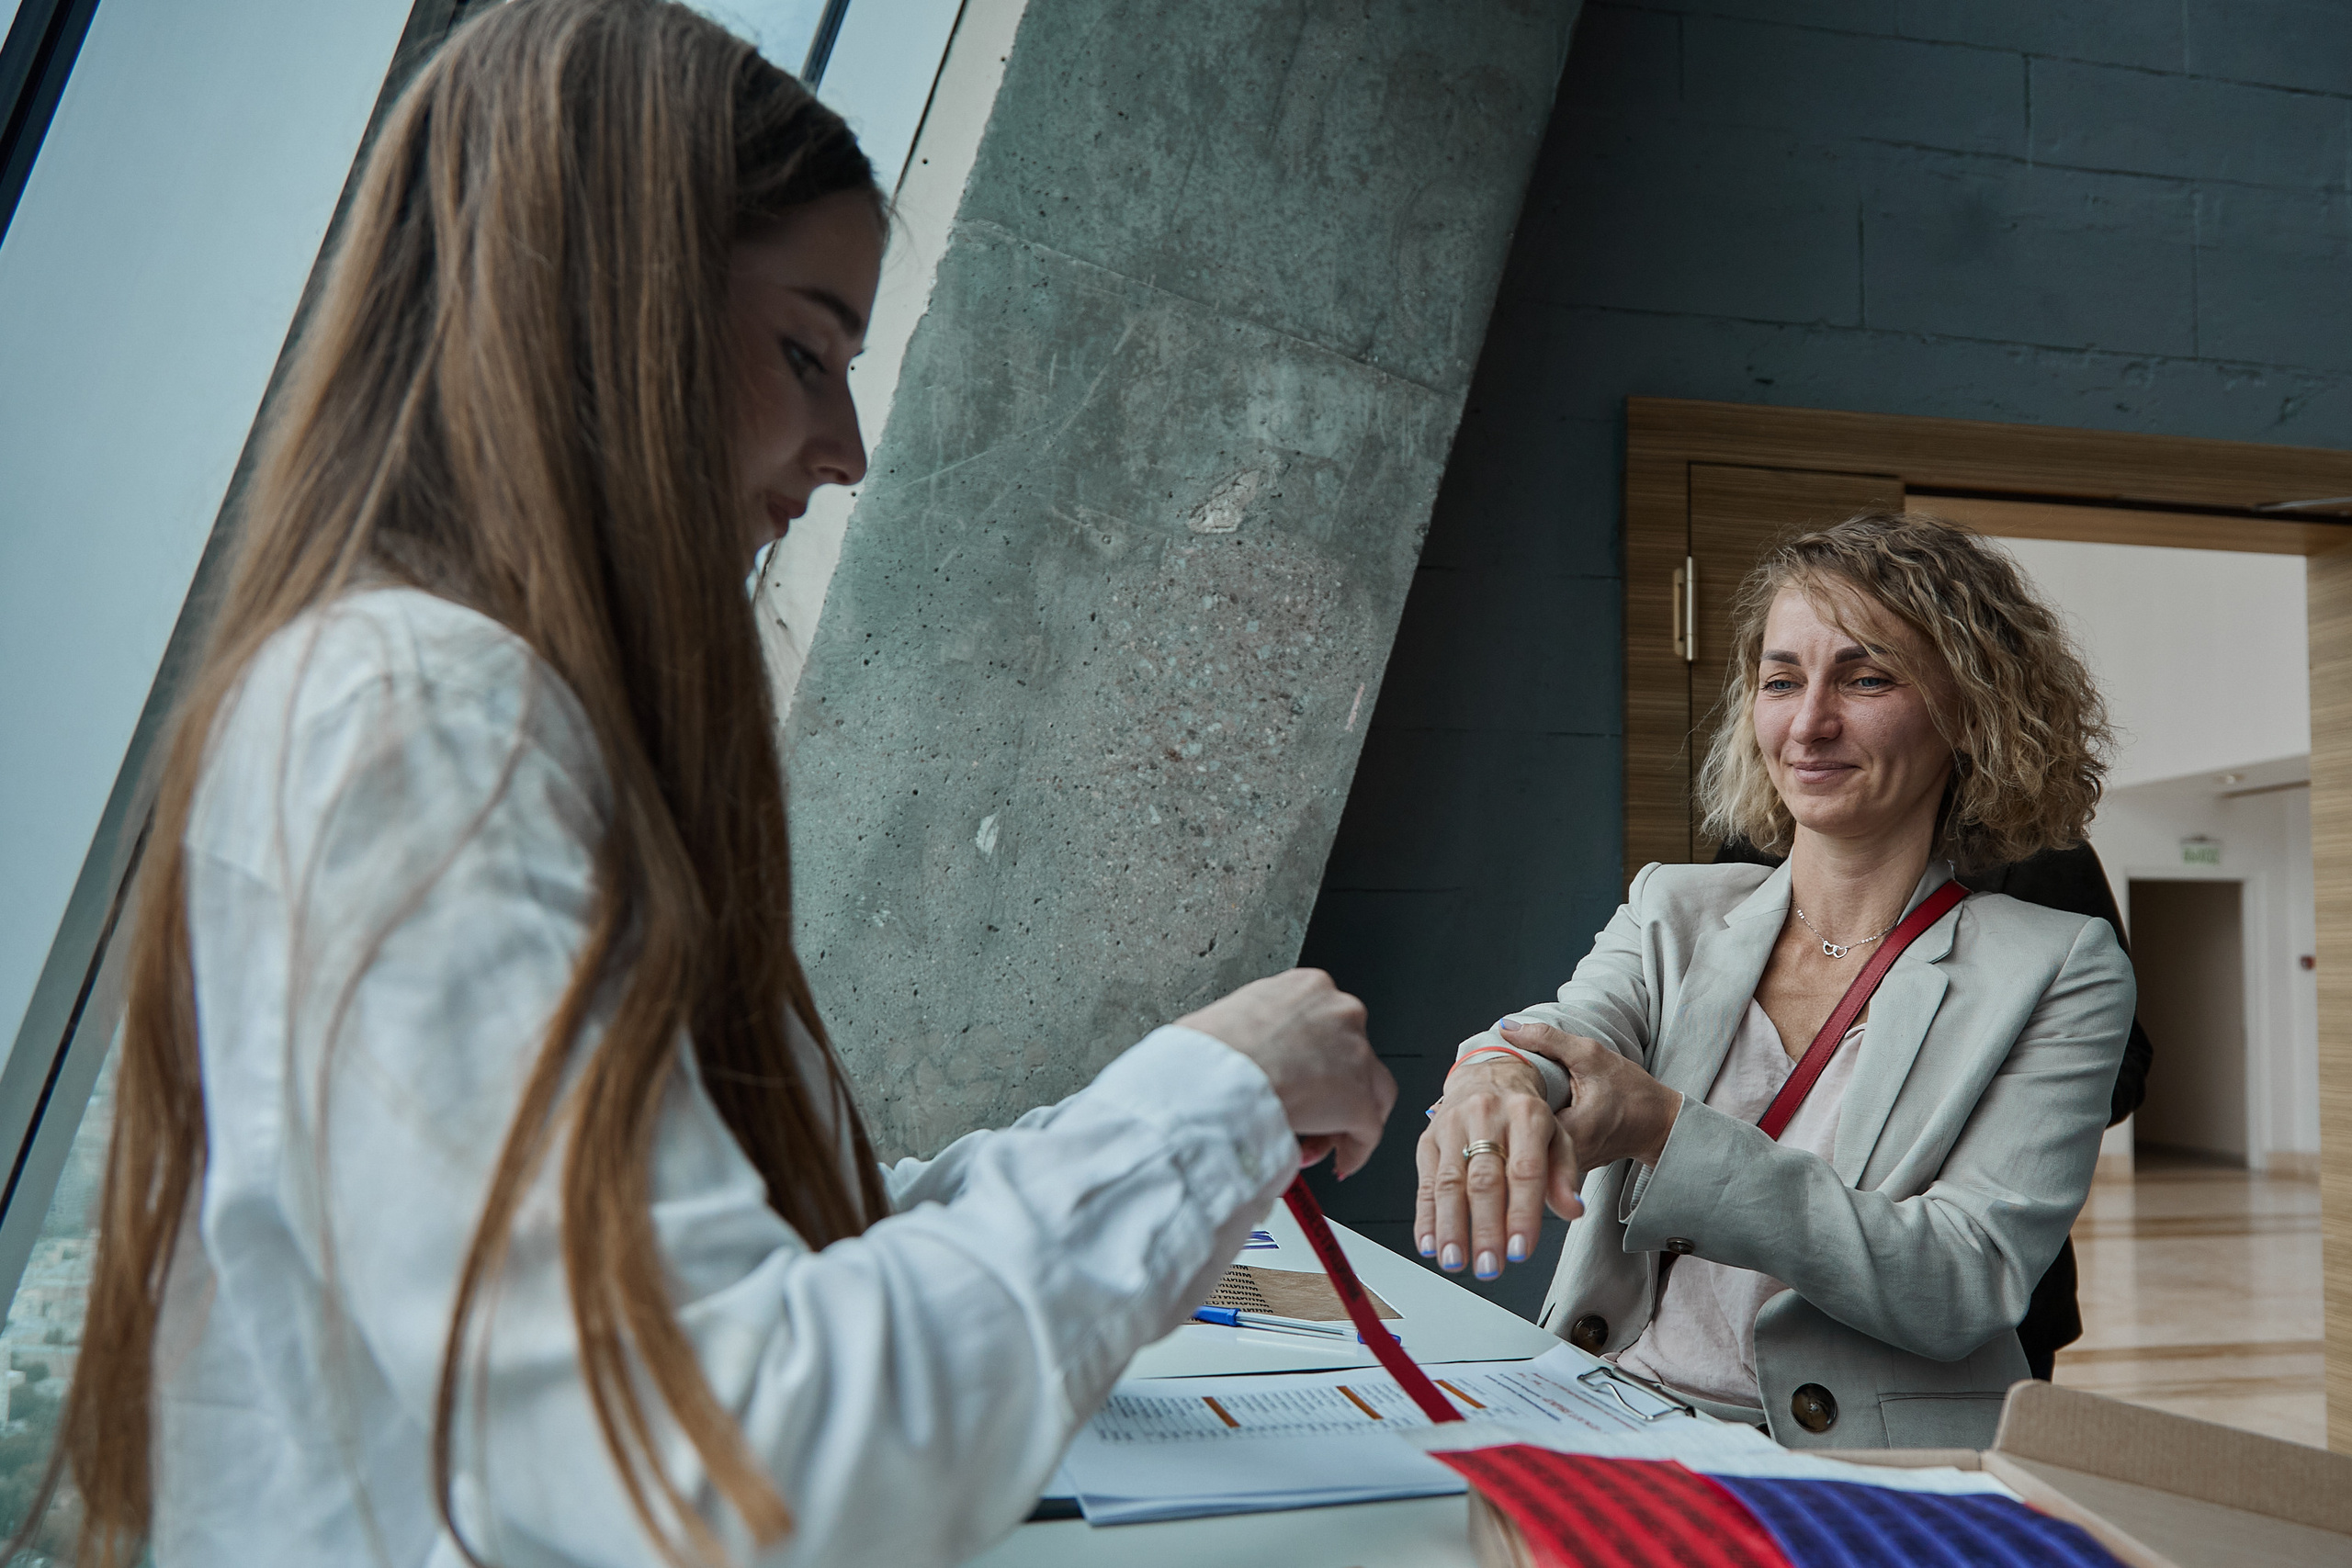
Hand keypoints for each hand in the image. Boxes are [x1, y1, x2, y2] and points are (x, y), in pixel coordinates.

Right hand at [1179, 969, 1393, 1178]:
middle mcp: (1339, 1014)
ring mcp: (1355, 1056)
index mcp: (1307, 988)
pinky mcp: (1359, 1101)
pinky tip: (1337, 1163)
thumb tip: (1227, 1052)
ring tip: (1315, 1145)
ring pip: (1370, 1092)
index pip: (1327, 1026)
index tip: (1298, 1082)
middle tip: (1305, 1116)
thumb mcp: (1223, 1020)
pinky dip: (1354, 1150)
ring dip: (1344, 1121)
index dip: (1314, 1062)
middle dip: (1331, 1092)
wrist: (1214, 1077)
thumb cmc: (1207, 1051)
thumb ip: (1243, 1032)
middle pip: (1353, 1058)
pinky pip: (1368, 1132)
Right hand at [1415, 1054, 1582, 1281]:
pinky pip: (1425, 1182)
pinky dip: (1425, 1217)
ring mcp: (1452, 1126)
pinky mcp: (1428, 1139)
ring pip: (1449, 1182)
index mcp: (1526, 1114)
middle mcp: (1486, 1116)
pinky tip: (1429, 1242)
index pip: (1524, 1170)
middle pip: (1484, 1179)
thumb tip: (1572, 1208)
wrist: (1488, 1076)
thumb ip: (1565, 1174)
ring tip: (1455, 1261)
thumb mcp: (1558, 1137)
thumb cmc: (1525, 1117)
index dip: (1522, 1213)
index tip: (1520, 1250)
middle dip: (1485, 1228)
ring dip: (1450, 1227)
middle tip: (1490, 1265)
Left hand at [1502, 1020, 1681, 1178]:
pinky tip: (1522, 1109)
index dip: (1501, 1096)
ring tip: (1503, 1094)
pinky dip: (1529, 1127)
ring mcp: (1565, 1166)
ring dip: (1514, 1119)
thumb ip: (1548, 1040)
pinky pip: (1539, 1147)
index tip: (1491, 1075)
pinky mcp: (1566, 1166)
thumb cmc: (1631, 1090)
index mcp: (1570, 1132)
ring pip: (1527, 1143)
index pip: (1517, 1120)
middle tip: (1492, 1083)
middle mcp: (1564, 1158)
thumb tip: (1505, 1027)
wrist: (1659, 1124)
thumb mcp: (1591, 1055)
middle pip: (1517, 1135)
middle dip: (1503, 1108)